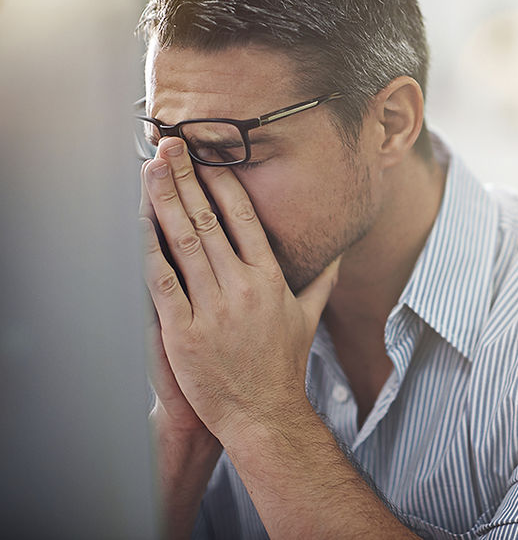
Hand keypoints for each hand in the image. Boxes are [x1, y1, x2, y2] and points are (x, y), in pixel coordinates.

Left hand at [140, 137, 339, 441]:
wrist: (264, 413)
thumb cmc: (283, 365)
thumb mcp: (308, 318)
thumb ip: (321, 281)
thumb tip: (338, 255)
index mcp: (270, 279)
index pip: (245, 218)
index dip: (223, 183)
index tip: (208, 156)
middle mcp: (243, 287)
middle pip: (209, 221)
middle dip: (188, 178)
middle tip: (171, 145)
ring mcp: (213, 308)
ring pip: (183, 242)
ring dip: (164, 201)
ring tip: (150, 168)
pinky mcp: (184, 331)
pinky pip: (161, 282)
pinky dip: (147, 249)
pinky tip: (136, 222)